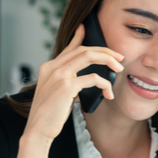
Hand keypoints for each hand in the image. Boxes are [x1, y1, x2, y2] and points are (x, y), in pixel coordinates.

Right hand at [26, 23, 123, 142]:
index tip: (85, 28)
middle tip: (119, 57)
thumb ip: (68, 82)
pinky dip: (104, 84)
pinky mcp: (66, 86)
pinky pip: (92, 78)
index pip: (68, 48)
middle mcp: (52, 67)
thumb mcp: (57, 93)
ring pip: (88, 56)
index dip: (78, 36)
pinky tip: (108, 93)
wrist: (38, 130)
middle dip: (104, 51)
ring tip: (119, 68)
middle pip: (83, 50)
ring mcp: (59, 75)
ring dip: (108, 60)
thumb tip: (85, 79)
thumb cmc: (49, 115)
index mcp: (49, 67)